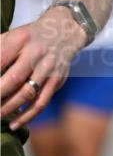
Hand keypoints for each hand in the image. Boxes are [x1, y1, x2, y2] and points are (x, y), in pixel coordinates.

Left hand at [0, 7, 86, 129]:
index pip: (0, 60)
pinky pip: (42, 101)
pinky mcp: (57, 79)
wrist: (64, 31)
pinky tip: (14, 124)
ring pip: (28, 93)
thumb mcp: (11, 36)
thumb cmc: (29, 37)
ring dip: (9, 108)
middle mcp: (37, 53)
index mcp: (21, 39)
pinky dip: (27, 115)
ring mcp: (49, 67)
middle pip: (14, 79)